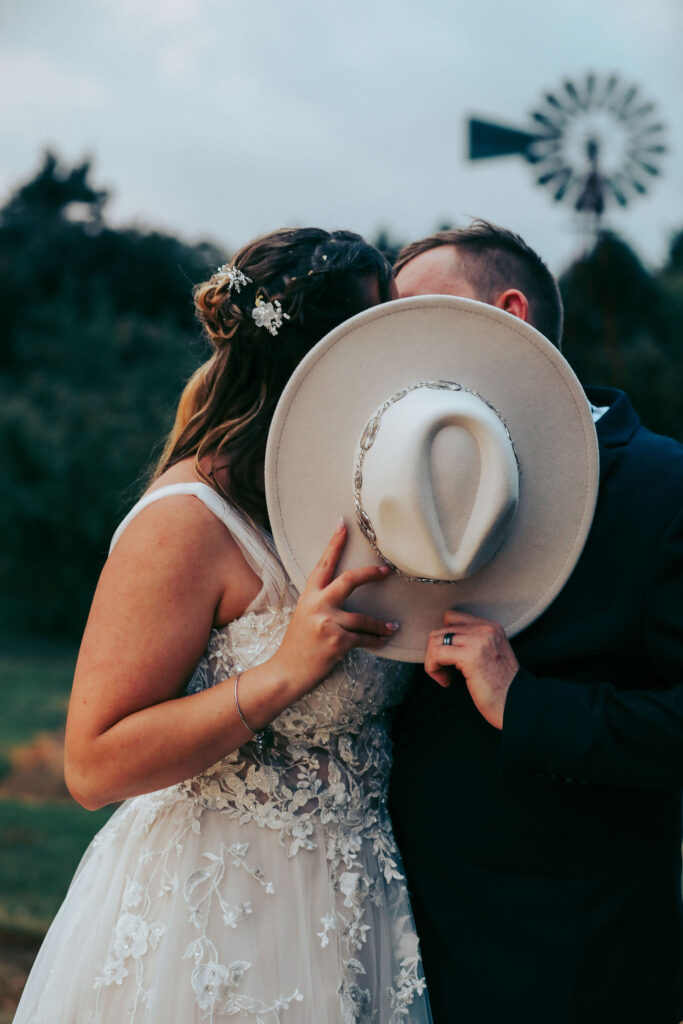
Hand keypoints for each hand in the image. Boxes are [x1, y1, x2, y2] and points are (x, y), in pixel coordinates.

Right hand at [270, 520, 396, 695]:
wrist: (286, 672)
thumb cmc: (297, 645)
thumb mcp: (305, 615)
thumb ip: (321, 601)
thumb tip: (343, 591)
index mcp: (308, 596)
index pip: (323, 564)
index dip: (334, 543)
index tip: (343, 525)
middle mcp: (318, 605)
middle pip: (349, 580)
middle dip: (370, 574)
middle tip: (386, 570)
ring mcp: (327, 623)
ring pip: (363, 618)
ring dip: (380, 625)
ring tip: (391, 627)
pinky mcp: (337, 642)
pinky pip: (364, 639)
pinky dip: (376, 641)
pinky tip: (383, 641)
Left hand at [424, 610, 518, 729]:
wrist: (518, 705)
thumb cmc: (502, 687)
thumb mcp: (491, 655)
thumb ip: (473, 642)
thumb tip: (441, 640)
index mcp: (491, 627)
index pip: (452, 617)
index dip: (444, 638)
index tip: (448, 657)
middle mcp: (485, 629)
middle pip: (441, 630)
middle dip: (436, 652)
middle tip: (445, 672)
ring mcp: (478, 641)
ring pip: (436, 641)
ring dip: (433, 661)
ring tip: (445, 677)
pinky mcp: (470, 656)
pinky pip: (436, 654)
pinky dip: (433, 668)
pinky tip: (445, 681)